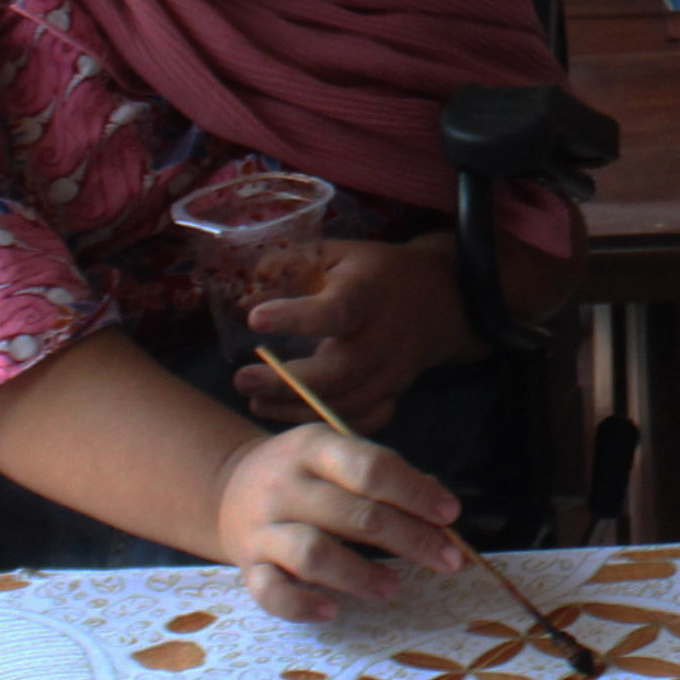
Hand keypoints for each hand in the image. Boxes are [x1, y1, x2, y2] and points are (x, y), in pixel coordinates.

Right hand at [213, 422, 468, 623]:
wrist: (227, 488)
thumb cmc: (304, 475)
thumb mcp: (338, 456)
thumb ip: (385, 475)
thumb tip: (439, 502)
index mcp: (314, 448)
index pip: (371, 468)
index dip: (415, 493)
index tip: (450, 514)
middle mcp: (285, 485)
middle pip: (354, 514)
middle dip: (410, 539)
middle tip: (448, 560)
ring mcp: (263, 528)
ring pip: (313, 554)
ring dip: (361, 575)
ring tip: (393, 587)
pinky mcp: (247, 566)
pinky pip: (271, 592)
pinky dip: (303, 605)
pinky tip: (332, 611)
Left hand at [240, 235, 471, 430]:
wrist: (437, 298)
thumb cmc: (372, 274)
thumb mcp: (336, 254)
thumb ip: (291, 268)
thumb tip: (244, 297)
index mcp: (369, 292)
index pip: (338, 310)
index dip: (298, 317)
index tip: (256, 319)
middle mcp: (387, 334)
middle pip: (342, 370)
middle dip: (287, 382)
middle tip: (243, 379)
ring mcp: (396, 368)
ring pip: (349, 403)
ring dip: (298, 410)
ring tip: (256, 401)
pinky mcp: (396, 391)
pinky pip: (365, 420)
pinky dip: (329, 425)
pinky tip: (293, 416)